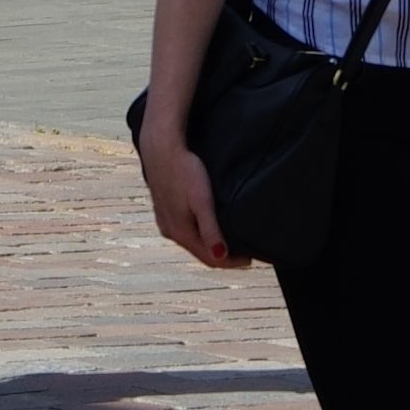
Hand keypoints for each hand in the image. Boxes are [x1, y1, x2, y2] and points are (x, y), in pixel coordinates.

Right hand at [137, 92, 242, 270]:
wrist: (160, 147)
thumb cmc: (184, 170)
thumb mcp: (201, 200)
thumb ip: (210, 229)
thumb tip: (221, 257)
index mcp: (180, 232)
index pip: (209, 258)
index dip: (230, 262)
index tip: (249, 260)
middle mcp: (170, 231)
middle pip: (200, 251)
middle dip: (221, 255)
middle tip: (242, 252)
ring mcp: (165, 220)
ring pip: (191, 240)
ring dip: (209, 244)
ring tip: (228, 240)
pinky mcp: (164, 208)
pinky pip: (184, 229)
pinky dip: (199, 233)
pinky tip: (206, 226)